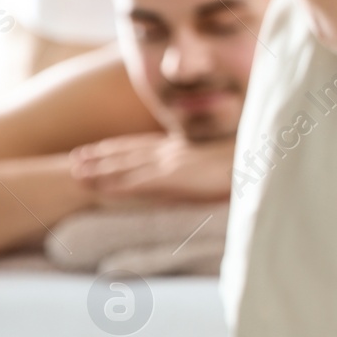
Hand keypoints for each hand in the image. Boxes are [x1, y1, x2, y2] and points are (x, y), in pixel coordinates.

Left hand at [69, 133, 234, 202]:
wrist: (262, 160)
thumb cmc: (249, 162)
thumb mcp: (220, 159)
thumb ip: (201, 161)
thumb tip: (193, 169)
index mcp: (183, 147)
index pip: (143, 145)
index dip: (118, 147)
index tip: (97, 148)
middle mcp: (173, 151)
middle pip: (129, 152)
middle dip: (100, 155)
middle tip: (74, 159)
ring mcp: (172, 163)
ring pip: (127, 166)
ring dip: (99, 170)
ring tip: (76, 174)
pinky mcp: (175, 178)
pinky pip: (139, 183)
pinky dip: (117, 185)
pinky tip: (100, 191)